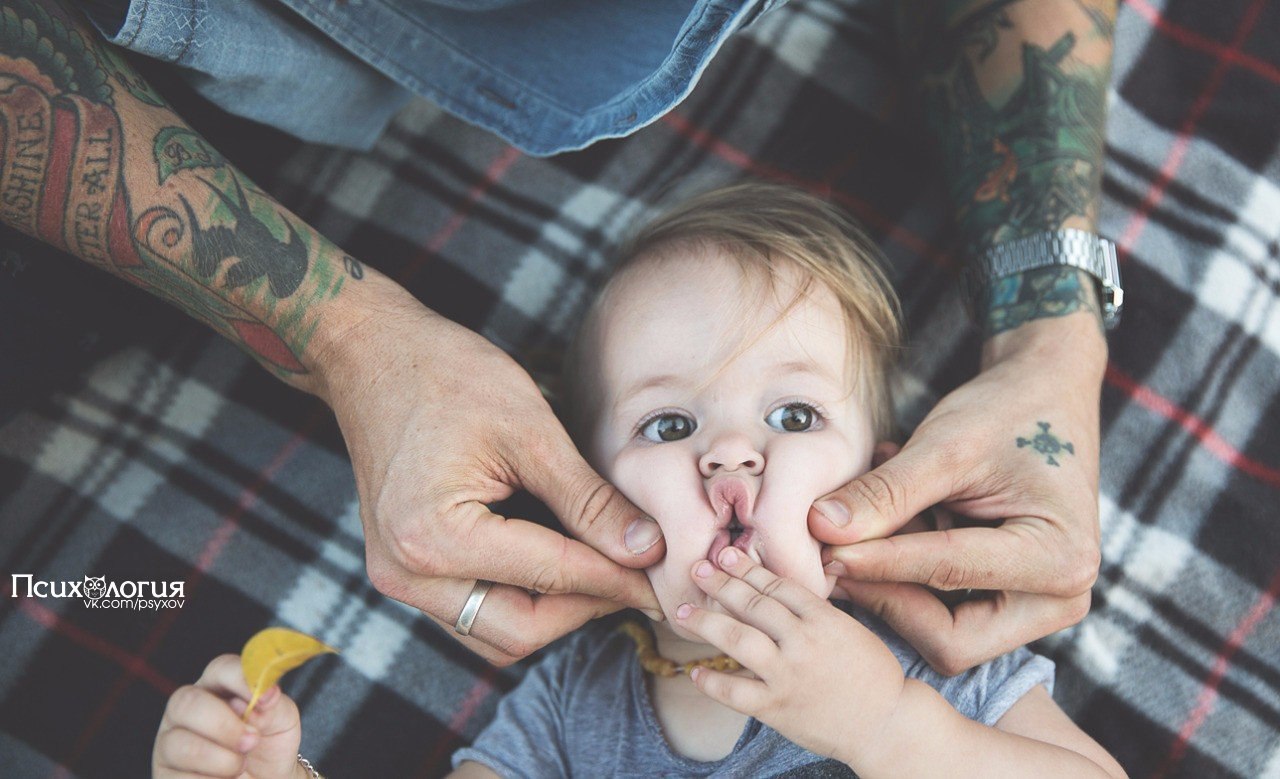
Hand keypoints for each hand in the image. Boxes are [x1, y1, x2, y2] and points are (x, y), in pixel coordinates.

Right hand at [153, 655, 301, 778]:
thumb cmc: (269, 745)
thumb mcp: (281, 721)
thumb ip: (274, 705)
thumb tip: (264, 694)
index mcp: (216, 687)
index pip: (220, 669)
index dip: (241, 679)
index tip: (266, 698)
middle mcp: (186, 710)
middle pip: (187, 702)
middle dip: (224, 725)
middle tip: (252, 741)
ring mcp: (169, 743)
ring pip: (180, 745)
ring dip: (220, 760)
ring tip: (241, 766)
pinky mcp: (164, 775)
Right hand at [314, 282, 664, 664]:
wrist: (372, 354)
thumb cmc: (446, 375)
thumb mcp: (530, 430)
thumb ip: (588, 500)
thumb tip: (646, 551)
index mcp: (435, 538)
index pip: (551, 577)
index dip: (618, 580)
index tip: (664, 580)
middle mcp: (407, 573)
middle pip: (519, 631)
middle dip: (586, 609)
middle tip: (639, 581)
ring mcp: (398, 577)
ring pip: (495, 632)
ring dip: (554, 611)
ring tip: (605, 570)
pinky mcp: (403, 570)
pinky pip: (472, 609)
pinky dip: (521, 597)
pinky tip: (560, 562)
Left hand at [675, 547, 905, 767]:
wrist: (887, 725)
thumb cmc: (873, 674)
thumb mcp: (851, 629)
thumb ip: (816, 611)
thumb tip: (779, 588)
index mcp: (824, 618)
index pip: (778, 586)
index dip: (748, 568)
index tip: (727, 555)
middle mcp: (803, 642)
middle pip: (753, 604)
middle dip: (721, 584)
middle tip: (697, 569)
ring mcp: (788, 675)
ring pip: (738, 639)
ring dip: (705, 622)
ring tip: (682, 611)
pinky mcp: (777, 708)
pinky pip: (734, 692)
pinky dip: (711, 681)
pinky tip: (695, 671)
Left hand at [810, 315, 1104, 673]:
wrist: (1043, 398)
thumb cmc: (1005, 412)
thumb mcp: (944, 445)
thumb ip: (885, 492)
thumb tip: (821, 529)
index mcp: (1060, 560)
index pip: (948, 578)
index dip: (879, 566)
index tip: (824, 551)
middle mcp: (1059, 600)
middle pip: (950, 641)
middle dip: (887, 597)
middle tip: (836, 554)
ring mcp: (1035, 608)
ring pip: (938, 633)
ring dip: (891, 583)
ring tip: (871, 516)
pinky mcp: (1006, 603)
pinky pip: (940, 613)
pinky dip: (903, 573)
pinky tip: (889, 520)